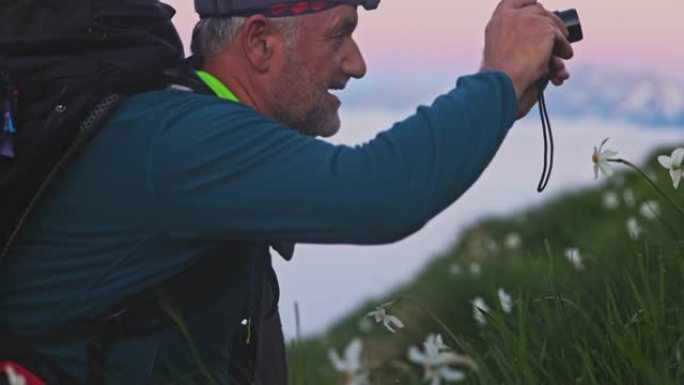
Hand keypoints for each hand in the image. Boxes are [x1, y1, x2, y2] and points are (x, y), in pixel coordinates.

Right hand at [480, 0, 573, 117]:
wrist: (504, 79)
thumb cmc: (499, 75)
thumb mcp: (498, 51)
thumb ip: (508, 41)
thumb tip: (526, 42)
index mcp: (498, 20)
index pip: (512, 1)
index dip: (526, 2)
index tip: (535, 5)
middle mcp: (512, 15)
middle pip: (536, 8)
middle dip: (548, 17)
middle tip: (557, 29)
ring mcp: (529, 19)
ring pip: (551, 21)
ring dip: (559, 34)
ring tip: (563, 48)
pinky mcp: (545, 28)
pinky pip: (560, 36)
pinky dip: (564, 47)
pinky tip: (566, 55)